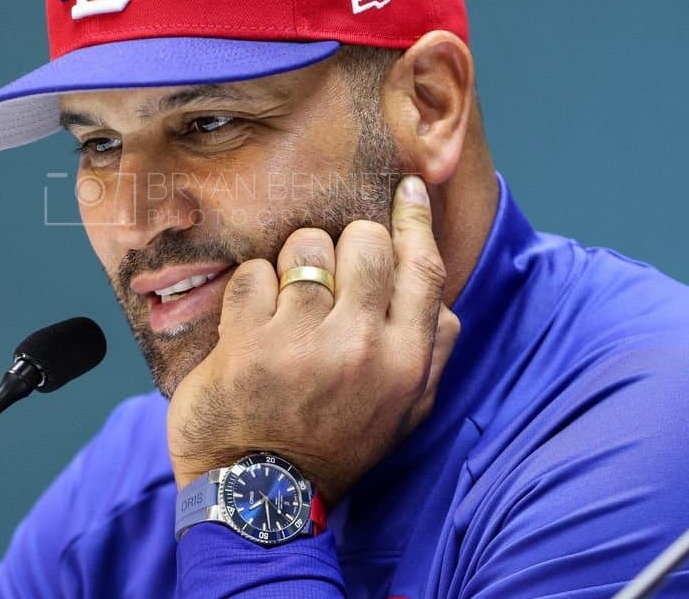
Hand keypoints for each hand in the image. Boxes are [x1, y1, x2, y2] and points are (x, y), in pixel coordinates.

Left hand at [167, 176, 460, 505]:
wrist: (258, 498)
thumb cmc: (331, 447)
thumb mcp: (402, 414)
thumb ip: (431, 355)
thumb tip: (442, 301)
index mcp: (404, 364)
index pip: (422, 267)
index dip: (414, 220)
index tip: (407, 190)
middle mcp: (359, 348)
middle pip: (365, 240)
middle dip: (346, 244)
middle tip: (330, 274)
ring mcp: (300, 344)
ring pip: (305, 247)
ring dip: (294, 264)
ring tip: (287, 303)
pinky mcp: (246, 344)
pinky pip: (253, 272)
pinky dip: (250, 288)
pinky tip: (251, 322)